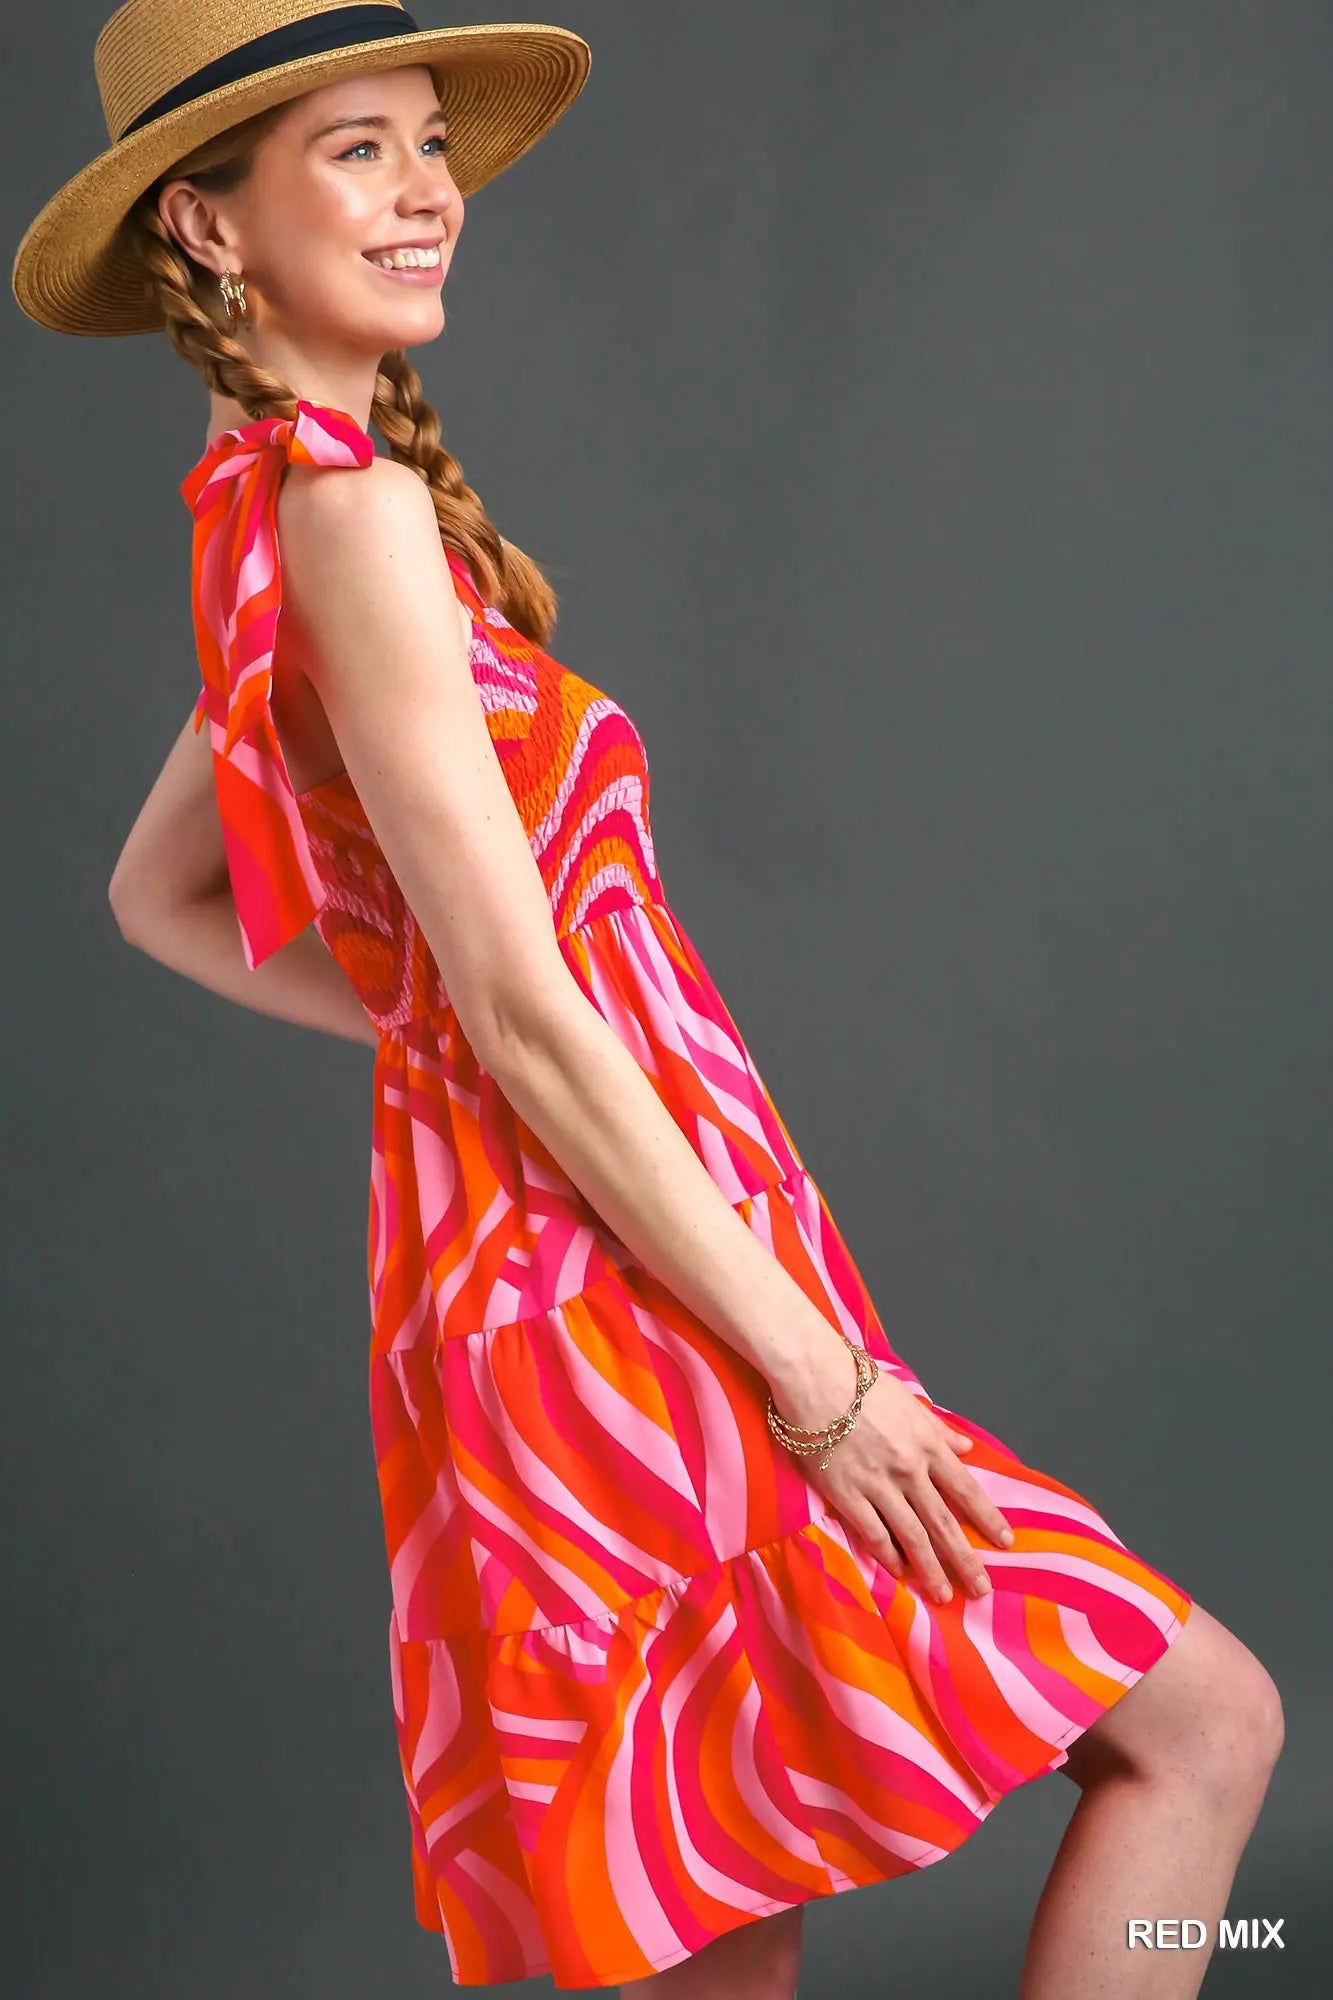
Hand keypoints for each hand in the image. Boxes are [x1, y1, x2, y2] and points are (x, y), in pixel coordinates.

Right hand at [770, 1341, 1014, 1603]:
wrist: (816, 1378)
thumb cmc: (860, 1382)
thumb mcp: (908, 1401)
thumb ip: (937, 1429)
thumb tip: (965, 1448)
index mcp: (928, 1444)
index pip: (965, 1490)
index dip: (987, 1518)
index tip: (1005, 1541)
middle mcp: (910, 1470)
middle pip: (943, 1522)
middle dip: (965, 1559)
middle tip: (981, 1589)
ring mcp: (879, 1485)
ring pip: (912, 1536)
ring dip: (930, 1569)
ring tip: (943, 1594)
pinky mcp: (847, 1495)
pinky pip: (873, 1533)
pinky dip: (888, 1554)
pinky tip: (898, 1571)